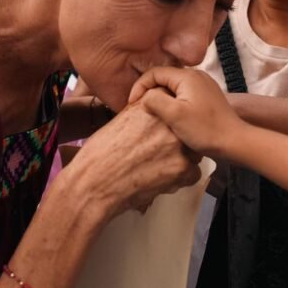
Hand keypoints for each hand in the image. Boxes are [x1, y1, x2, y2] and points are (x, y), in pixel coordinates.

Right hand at [70, 101, 202, 216]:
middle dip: (176, 141)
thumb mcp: (123, 119)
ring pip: (193, 151)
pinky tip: (161, 178)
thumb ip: (145, 113)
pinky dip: (180, 178)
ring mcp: (179, 145)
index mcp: (154, 106)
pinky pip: (193, 172)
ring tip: (158, 166)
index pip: (174, 107)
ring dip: (180, 158)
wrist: (94, 181)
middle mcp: (169, 121)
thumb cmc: (101, 152)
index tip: (159, 133)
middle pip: (185, 129)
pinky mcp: (183, 168)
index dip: (169, 122)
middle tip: (158, 152)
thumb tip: (160, 113)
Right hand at [130, 66, 246, 160]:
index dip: (139, 87)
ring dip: (160, 100)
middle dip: (149, 93)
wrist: (234, 142)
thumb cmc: (204, 129)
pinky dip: (172, 105)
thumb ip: (154, 100)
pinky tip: (169, 120)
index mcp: (187, 76)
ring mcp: (203, 87)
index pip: (154, 73)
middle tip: (139, 111)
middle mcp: (196, 76)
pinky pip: (183, 96)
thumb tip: (144, 97)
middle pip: (164, 79)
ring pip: (173, 89)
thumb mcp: (174, 115)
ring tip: (152, 116)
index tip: (131, 105)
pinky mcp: (207, 99)